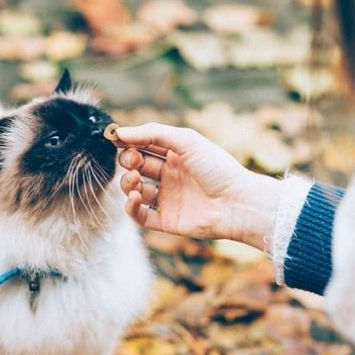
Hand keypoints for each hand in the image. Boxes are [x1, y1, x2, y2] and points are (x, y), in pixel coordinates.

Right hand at [115, 123, 282, 249]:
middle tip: (133, 161)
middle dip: (128, 161)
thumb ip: (152, 133)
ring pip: (135, 190)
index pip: (144, 146)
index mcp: (177, 155)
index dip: (129, 142)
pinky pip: (140, 215)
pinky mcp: (167, 220)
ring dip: (127, 183)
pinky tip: (136, 197)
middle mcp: (171, 176)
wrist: (237, 203)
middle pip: (137, 166)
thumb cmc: (217, 168)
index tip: (116, 139)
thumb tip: (120, 133)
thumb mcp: (186, 141)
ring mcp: (168, 199)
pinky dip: (131, 207)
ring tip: (136, 181)